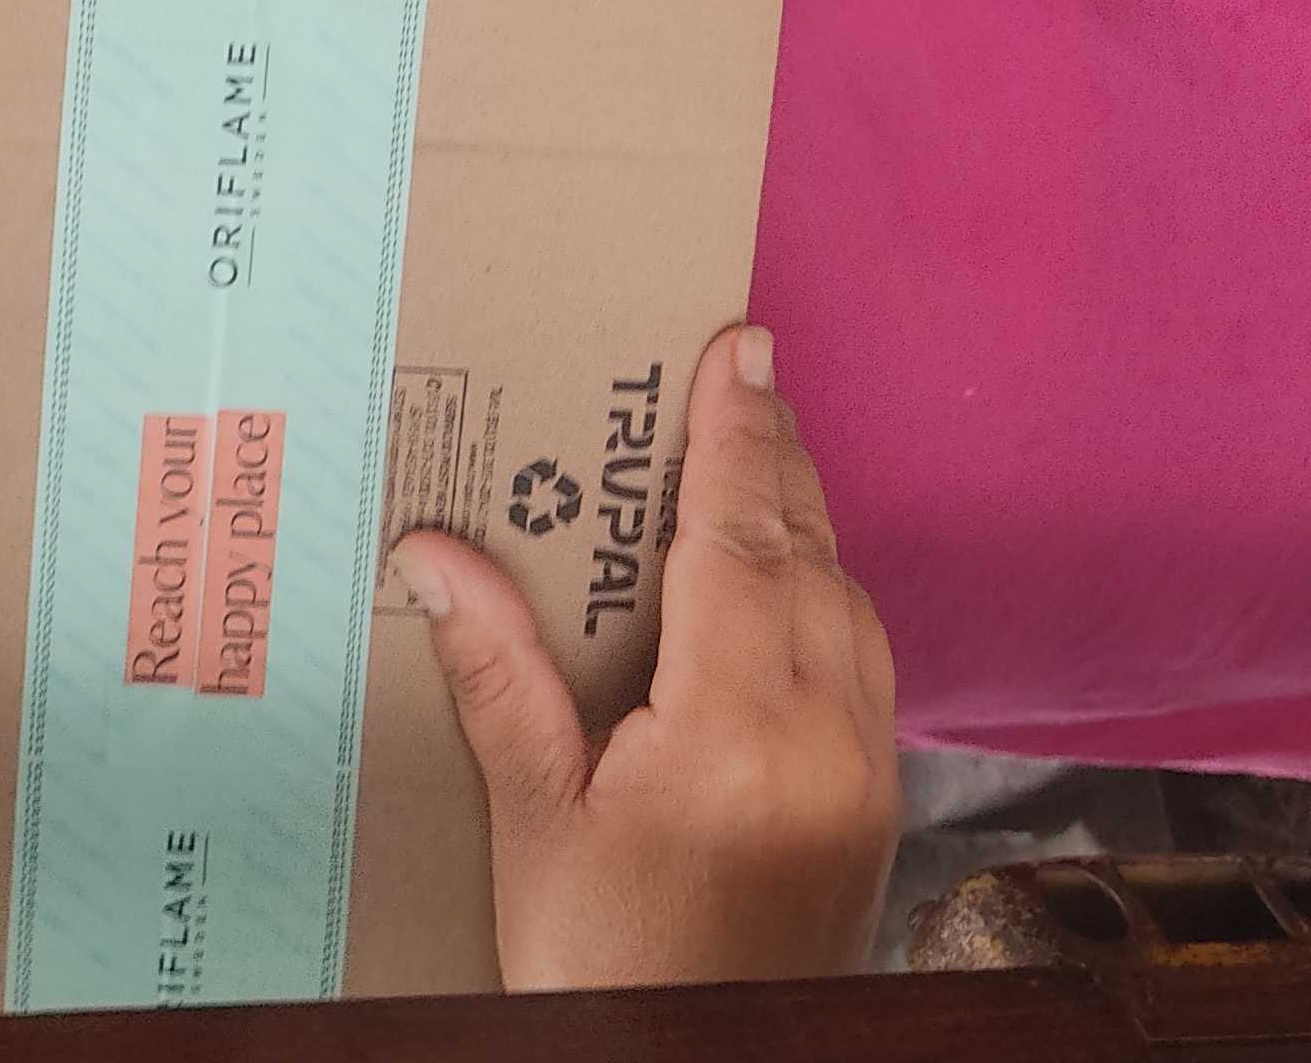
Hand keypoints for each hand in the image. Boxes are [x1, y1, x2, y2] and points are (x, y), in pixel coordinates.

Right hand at [387, 324, 901, 990]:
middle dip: (773, 457)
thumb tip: (433, 552)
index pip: (740, 544)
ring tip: (754, 455)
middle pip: (809, 556)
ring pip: (853, 605)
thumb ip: (499, 674)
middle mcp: (824, 741)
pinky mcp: (877, 807)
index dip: (735, 439)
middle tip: (743, 368)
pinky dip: (828, 594)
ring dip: (804, 522)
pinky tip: (785, 580)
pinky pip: (867, 663)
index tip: (734, 349)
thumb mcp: (534, 817)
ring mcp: (867, 776)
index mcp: (734, 733)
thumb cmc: (605, 962)